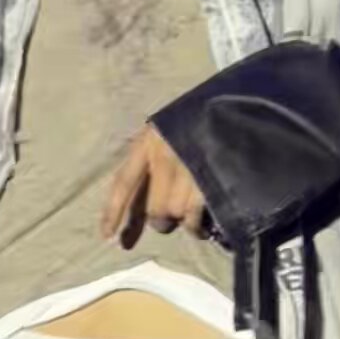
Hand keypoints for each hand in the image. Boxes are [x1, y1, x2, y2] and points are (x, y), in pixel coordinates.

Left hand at [101, 123, 209, 248]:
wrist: (233, 102)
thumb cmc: (195, 119)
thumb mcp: (165, 129)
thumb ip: (150, 158)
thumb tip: (144, 205)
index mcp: (149, 140)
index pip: (124, 182)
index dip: (113, 212)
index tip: (106, 236)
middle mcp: (167, 154)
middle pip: (155, 207)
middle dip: (160, 220)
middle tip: (167, 220)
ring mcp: (191, 167)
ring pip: (176, 213)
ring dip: (182, 221)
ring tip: (191, 219)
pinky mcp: (212, 178)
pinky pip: (197, 214)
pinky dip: (196, 226)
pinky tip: (201, 228)